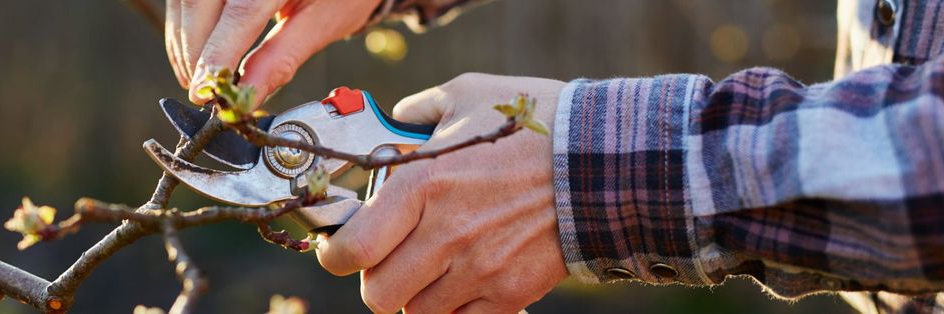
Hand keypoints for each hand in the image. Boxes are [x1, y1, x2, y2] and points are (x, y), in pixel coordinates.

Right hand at [164, 0, 382, 104]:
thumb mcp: (321, 22)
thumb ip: (281, 59)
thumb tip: (247, 97)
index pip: (241, 12)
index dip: (218, 55)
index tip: (205, 92)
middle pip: (201, 2)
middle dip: (195, 52)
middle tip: (203, 92)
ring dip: (184, 41)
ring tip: (198, 78)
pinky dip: (185, 25)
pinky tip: (194, 51)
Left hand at [314, 73, 568, 313]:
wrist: (607, 161)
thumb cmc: (535, 124)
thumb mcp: (468, 95)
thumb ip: (420, 110)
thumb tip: (397, 120)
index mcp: (422, 185)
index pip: (352, 251)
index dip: (336, 256)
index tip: (342, 248)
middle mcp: (444, 235)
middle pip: (378, 294)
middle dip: (377, 279)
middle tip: (390, 259)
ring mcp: (479, 270)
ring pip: (417, 312)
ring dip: (417, 294)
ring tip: (433, 267)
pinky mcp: (510, 293)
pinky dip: (456, 307)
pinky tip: (467, 278)